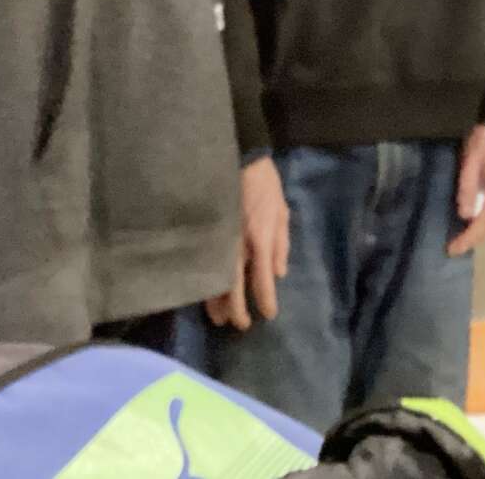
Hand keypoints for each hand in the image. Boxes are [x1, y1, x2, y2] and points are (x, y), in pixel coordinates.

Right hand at [205, 157, 289, 329]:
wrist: (241, 158)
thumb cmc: (265, 186)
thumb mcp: (283, 213)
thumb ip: (281, 244)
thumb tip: (279, 273)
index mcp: (261, 239)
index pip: (262, 279)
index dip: (264, 300)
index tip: (267, 315)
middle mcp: (239, 243)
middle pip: (234, 285)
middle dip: (236, 309)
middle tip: (238, 325)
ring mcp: (220, 238)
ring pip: (214, 277)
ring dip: (216, 301)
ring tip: (217, 318)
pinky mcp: (207, 231)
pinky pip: (204, 262)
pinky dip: (203, 280)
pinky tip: (202, 292)